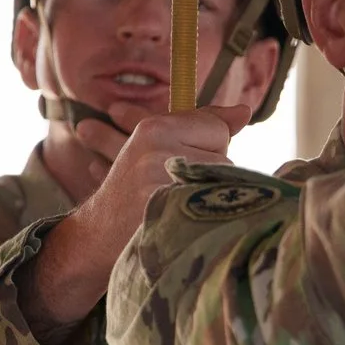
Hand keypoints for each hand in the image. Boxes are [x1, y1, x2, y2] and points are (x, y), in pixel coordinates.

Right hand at [70, 98, 252, 254]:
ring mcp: (159, 183)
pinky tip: (184, 221)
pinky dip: (207, 217)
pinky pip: (214, 209)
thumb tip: (245, 110)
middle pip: (224, 159)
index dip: (210, 149)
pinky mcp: (166, 213)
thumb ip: (204, 125)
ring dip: (208, 197)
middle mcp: (155, 150)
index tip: (184, 164)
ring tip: (179, 205)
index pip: (217, 129)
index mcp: (153, 128)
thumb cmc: (138, 188)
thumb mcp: (161, 146)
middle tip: (177, 189)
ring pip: (221, 184)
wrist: (100, 234)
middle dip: (209, 175)